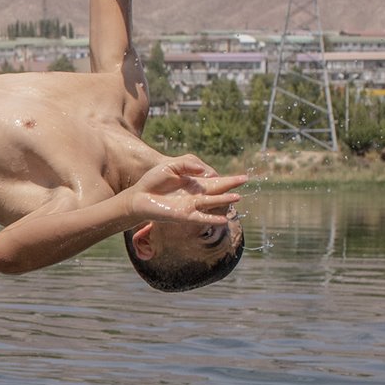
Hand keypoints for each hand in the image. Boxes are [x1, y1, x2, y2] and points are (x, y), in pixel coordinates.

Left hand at [123, 155, 245, 225]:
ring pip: (212, 203)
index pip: (215, 180)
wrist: (139, 196)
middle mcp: (195, 195)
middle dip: (231, 185)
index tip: (243, 177)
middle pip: (217, 190)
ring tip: (238, 198)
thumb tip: (205, 171)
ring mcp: (191, 205)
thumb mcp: (170, 166)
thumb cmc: (153, 181)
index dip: (228, 179)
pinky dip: (211, 218)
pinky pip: (201, 217)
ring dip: (224, 200)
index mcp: (194, 183)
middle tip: (246, 180)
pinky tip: (223, 219)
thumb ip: (187, 165)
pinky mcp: (184, 215)